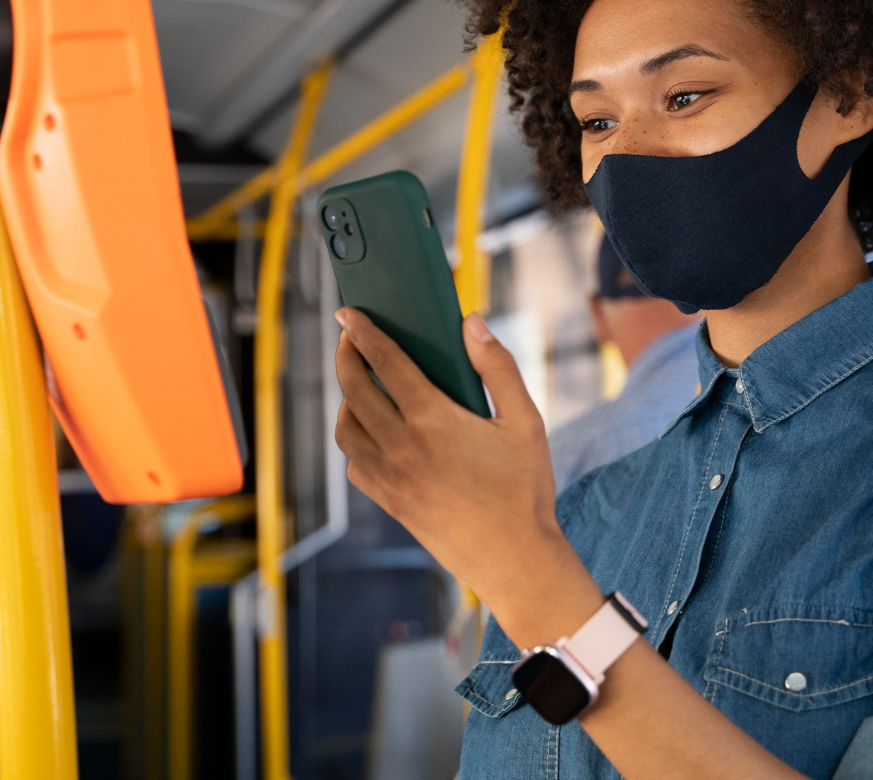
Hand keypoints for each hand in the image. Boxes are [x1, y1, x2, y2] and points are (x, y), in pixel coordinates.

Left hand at [333, 308, 581, 619]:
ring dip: (345, 398)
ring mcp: (390, 478)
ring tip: (358, 382)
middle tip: (348, 338)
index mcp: (433, 419)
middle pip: (355, 390)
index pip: (385, 362)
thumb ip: (497, 366)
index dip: (363, 332)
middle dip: (345, 356)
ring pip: (346, 428)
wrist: (515, 559)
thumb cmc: (525, 489)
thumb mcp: (526, 421)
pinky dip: (353, 440)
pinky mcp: (390, 503)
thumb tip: (471, 324)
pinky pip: (354, 464)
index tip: (348, 312)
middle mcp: (401, 446)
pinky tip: (369, 431)